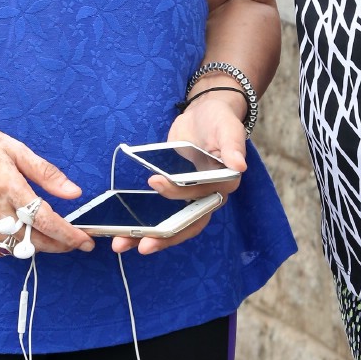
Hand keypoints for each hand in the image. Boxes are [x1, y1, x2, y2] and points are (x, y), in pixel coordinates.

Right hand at [0, 109, 94, 255]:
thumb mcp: (14, 147)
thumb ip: (45, 173)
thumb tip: (73, 192)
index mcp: (8, 185)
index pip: (45, 220)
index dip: (69, 234)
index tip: (85, 240)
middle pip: (33, 240)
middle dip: (59, 246)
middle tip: (75, 242)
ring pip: (15, 247)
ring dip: (37, 248)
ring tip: (53, 240)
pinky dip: (12, 248)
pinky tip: (23, 240)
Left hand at [111, 94, 246, 256]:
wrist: (205, 114)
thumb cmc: (219, 120)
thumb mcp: (228, 128)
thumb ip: (232, 146)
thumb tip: (239, 166)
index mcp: (225, 184)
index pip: (204, 198)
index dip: (181, 195)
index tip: (156, 183)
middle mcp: (209, 196)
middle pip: (187, 223)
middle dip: (164, 236)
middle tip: (141, 245)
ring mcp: (191, 198)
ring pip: (172, 223)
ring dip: (149, 235)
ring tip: (121, 245)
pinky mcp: (175, 193)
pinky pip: (161, 212)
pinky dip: (144, 222)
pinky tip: (122, 230)